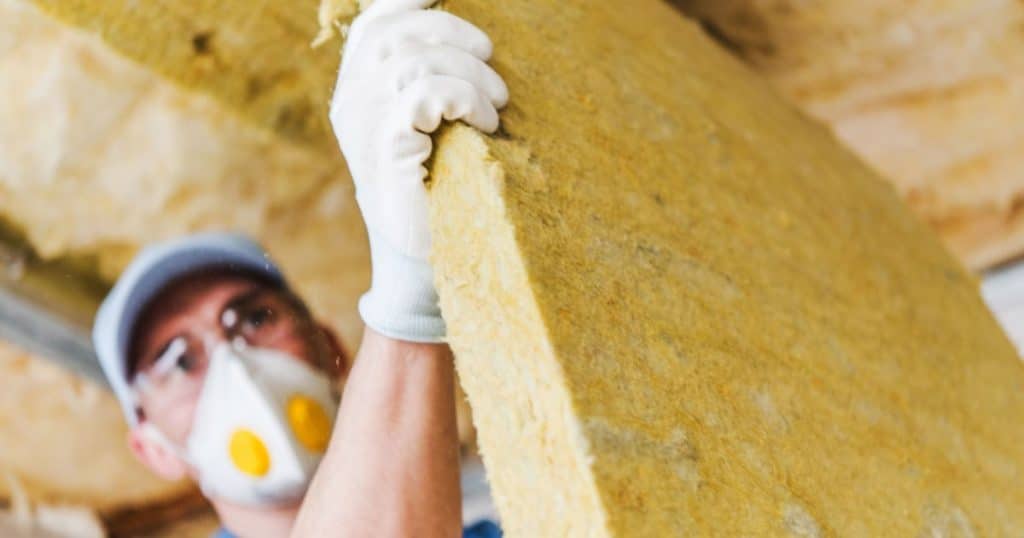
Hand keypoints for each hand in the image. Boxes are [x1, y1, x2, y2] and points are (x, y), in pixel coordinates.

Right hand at [330, 0, 508, 341]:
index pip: (375, 23)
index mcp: (358, 88)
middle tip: (492, 64)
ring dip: (470, 75)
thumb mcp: (430, 124)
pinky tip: (485, 125)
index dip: (410, 2)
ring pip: (417, 60)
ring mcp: (364, 124)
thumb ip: (429, 79)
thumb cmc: (436, 186)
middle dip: (454, 36)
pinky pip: (425, 93)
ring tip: (495, 108)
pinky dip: (466, 99)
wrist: (422, 256)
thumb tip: (469, 39)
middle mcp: (352, 100)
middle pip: (399, 33)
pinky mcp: (386, 147)